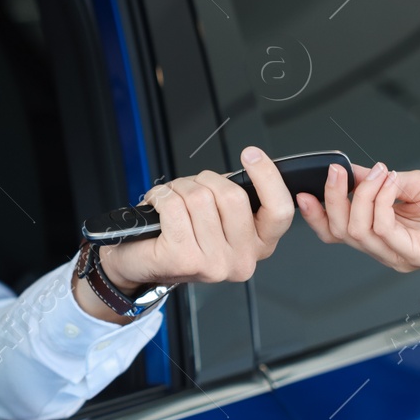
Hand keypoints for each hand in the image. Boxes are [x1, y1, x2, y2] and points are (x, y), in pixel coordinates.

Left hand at [76, 146, 293, 322]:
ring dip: (178, 189)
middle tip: (190, 189)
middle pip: (232, 196)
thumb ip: (237, 197)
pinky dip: (160, 197)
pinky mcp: (183, 259)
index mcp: (258, 246)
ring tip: (170, 201)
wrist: (140, 264)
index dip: (268, 177)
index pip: (279, 211)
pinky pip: (174, 206)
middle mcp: (241, 260)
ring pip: (200, 198)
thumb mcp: (219, 217)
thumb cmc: (179, 237)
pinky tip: (157, 207)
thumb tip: (244, 166)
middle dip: (205, 180)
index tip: (251, 155)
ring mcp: (213, 263)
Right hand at [295, 161, 419, 279]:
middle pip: (339, 231)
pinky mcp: (414, 254)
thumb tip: (353, 171)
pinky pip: (381, 229)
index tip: (304, 189)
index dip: (317, 212)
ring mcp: (399, 253)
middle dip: (333, 198)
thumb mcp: (417, 182)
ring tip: (379, 173)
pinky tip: (391, 182)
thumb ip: (382, 181)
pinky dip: (380, 201)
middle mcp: (388, 246)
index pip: (338, 230)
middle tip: (338, 171)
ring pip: (355, 231)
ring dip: (361, 195)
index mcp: (385, 230)